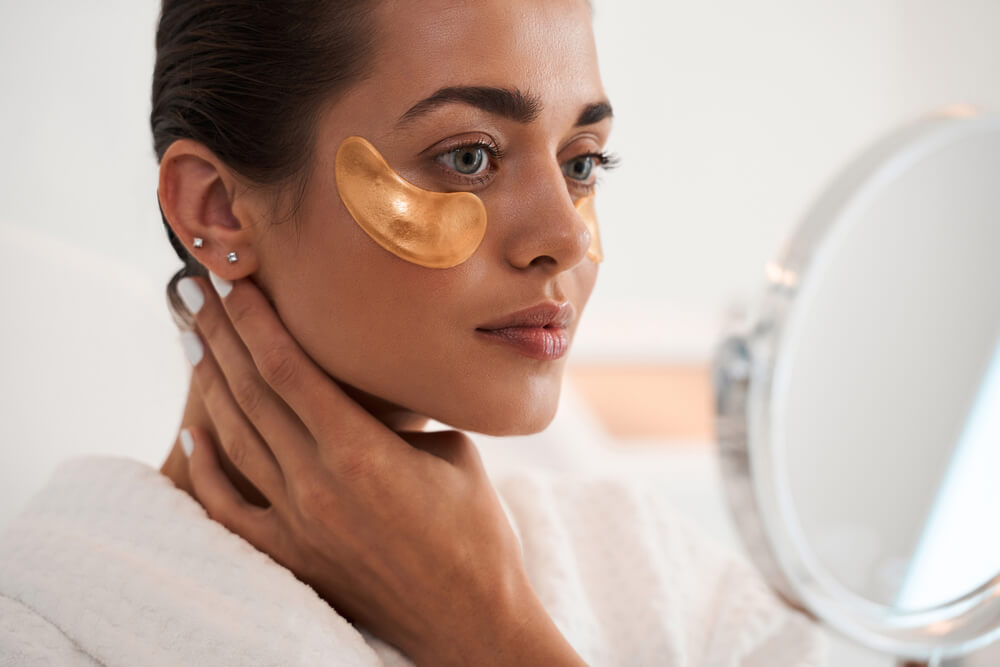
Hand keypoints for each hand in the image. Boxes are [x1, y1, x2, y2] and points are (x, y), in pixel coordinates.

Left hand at [176, 275, 585, 665]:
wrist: (469, 620)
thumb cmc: (477, 533)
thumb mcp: (452, 451)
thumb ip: (401, 416)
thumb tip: (376, 380)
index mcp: (362, 453)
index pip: (289, 370)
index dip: (257, 321)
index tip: (237, 282)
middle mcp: (318, 485)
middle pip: (252, 394)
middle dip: (222, 336)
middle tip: (199, 291)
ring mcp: (297, 525)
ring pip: (236, 439)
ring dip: (210, 384)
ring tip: (196, 338)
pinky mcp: (291, 556)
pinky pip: (229, 507)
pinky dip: (207, 465)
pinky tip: (195, 429)